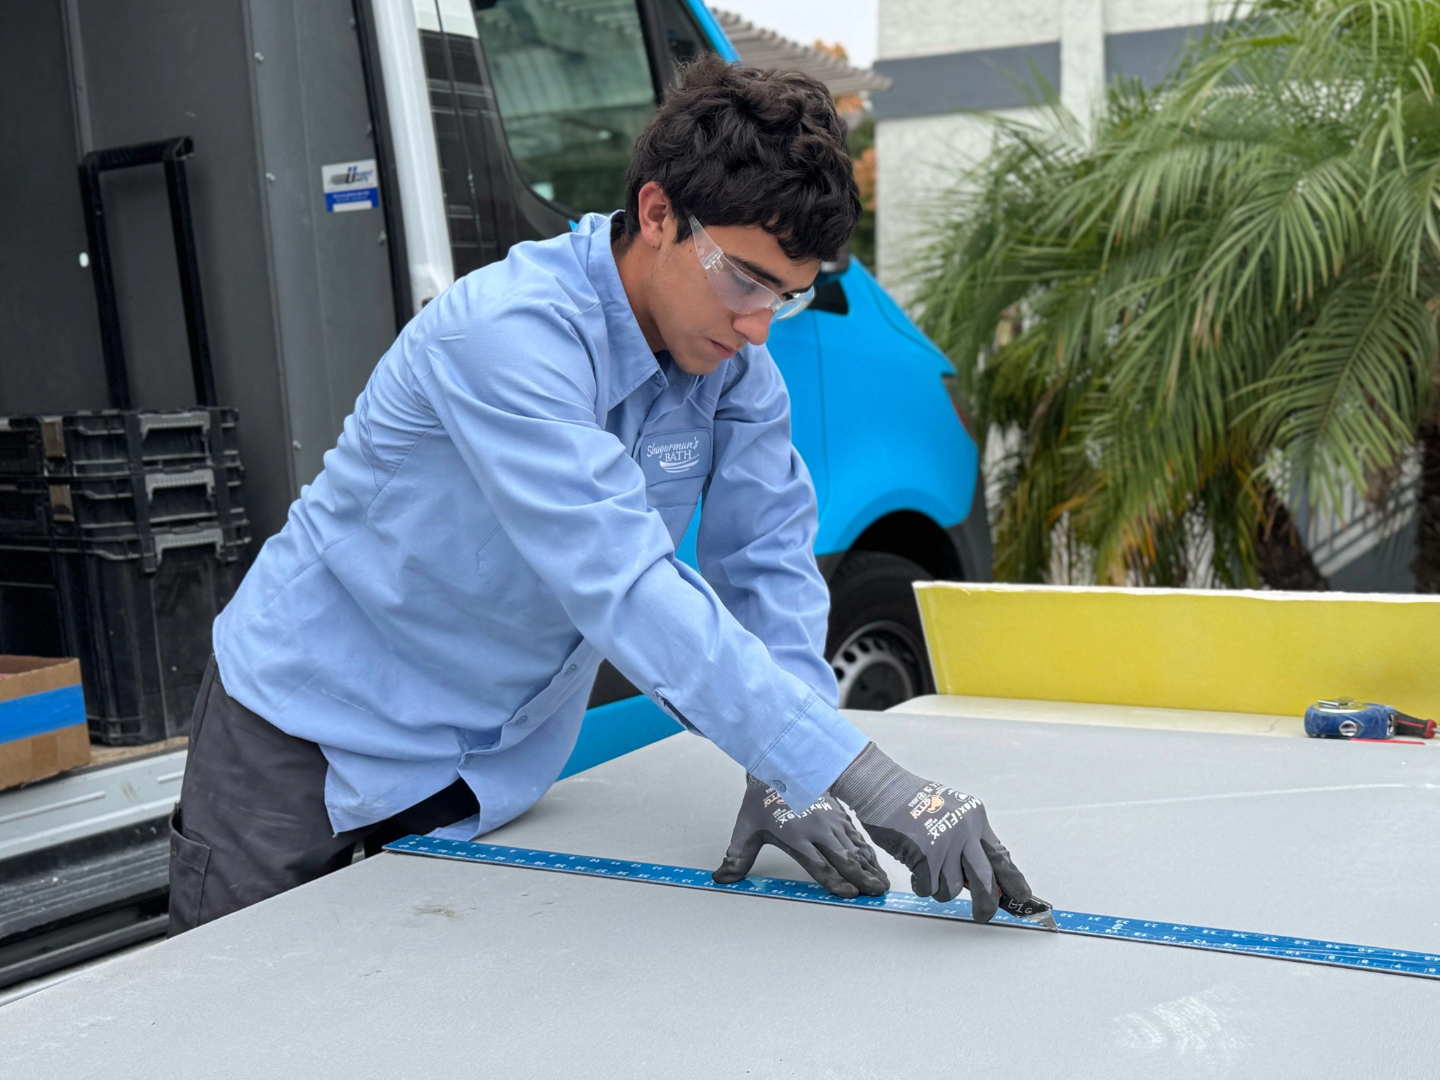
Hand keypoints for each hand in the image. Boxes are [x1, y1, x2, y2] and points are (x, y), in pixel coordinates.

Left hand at [712, 775, 889, 897]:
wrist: (778, 764)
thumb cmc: (762, 798)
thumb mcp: (745, 828)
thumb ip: (737, 857)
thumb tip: (721, 878)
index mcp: (797, 836)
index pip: (820, 865)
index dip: (836, 882)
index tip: (849, 895)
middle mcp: (818, 829)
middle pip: (845, 858)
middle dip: (862, 878)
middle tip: (876, 893)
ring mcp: (831, 820)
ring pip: (855, 848)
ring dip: (869, 866)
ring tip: (881, 884)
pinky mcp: (839, 813)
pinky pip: (856, 836)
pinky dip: (867, 851)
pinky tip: (874, 863)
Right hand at [831, 742, 1033, 920]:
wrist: (883, 789)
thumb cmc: (912, 801)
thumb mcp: (951, 814)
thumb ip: (967, 843)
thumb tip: (981, 879)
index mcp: (975, 819)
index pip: (1002, 857)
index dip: (1014, 882)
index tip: (1023, 897)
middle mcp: (965, 831)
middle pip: (985, 880)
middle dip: (986, 904)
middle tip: (983, 915)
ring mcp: (945, 843)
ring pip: (952, 888)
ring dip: (939, 888)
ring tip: (927, 870)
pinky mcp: (924, 855)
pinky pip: (927, 887)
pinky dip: (920, 884)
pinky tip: (914, 867)